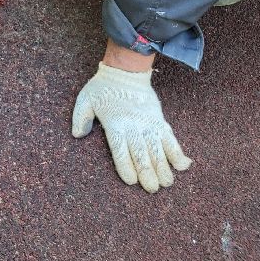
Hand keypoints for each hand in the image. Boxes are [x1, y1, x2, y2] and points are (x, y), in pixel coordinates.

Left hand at [72, 62, 191, 192]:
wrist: (126, 71)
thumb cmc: (102, 88)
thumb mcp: (85, 100)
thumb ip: (80, 117)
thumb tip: (77, 135)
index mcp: (114, 124)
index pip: (120, 150)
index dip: (126, 166)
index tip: (132, 181)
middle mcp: (133, 126)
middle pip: (141, 153)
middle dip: (148, 173)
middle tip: (153, 189)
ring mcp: (148, 123)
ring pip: (157, 148)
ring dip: (163, 167)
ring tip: (167, 183)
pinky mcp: (159, 119)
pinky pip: (170, 138)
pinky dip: (177, 151)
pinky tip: (182, 165)